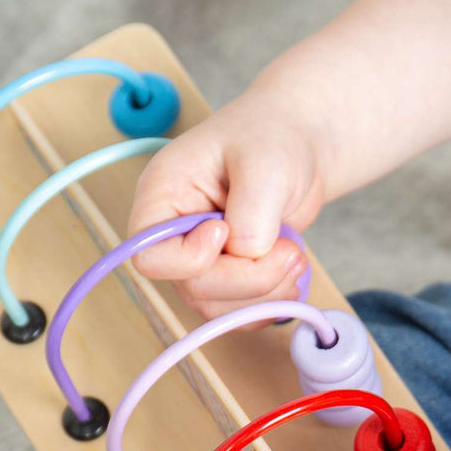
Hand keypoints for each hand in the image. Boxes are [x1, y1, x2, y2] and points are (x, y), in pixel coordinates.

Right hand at [127, 87, 324, 320]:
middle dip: (249, 279)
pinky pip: (240, 313)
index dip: (193, 259)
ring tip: (296, 256)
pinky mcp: (230, 276)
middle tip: (290, 252)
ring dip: (265, 295)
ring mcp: (202, 259)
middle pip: (194, 289)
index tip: (228, 230)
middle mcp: (175, 234)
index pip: (149, 257)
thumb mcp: (264, 164)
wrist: (300, 144)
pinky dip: (271, 304)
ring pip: (219, 308)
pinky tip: (292, 273)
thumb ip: (250, 214)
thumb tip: (245, 254)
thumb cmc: (273, 137)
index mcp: (162, 197)